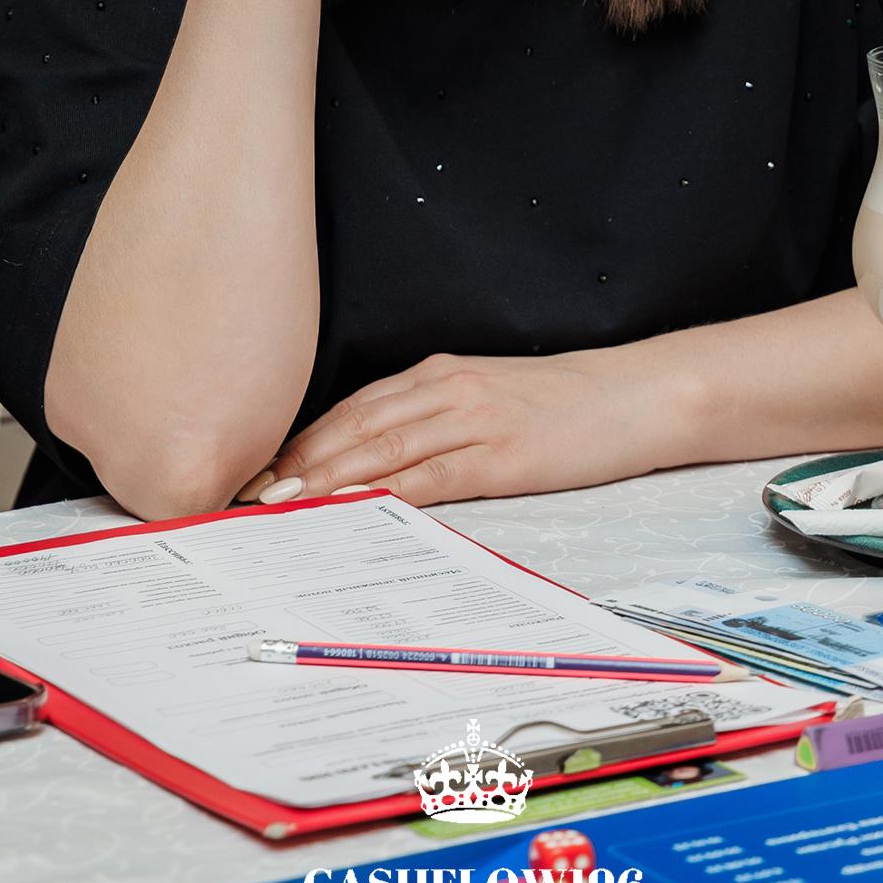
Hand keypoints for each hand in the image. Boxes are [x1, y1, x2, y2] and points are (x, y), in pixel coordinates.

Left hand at [232, 344, 671, 506]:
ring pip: (382, 447)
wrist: (633, 397)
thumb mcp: (490, 399)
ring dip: (327, 476)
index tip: (261, 466)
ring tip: (281, 502)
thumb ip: (435, 419)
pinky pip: (431, 475)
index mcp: (439, 373)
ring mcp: (473, 419)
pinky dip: (385, 492)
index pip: (355, 406)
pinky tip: (354, 508)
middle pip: (356, 424)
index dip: (304, 437)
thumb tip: (378, 461)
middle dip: (299, 458)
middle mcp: (447, 388)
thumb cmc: (563, 405)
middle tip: (248, 491)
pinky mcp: (501, 455)